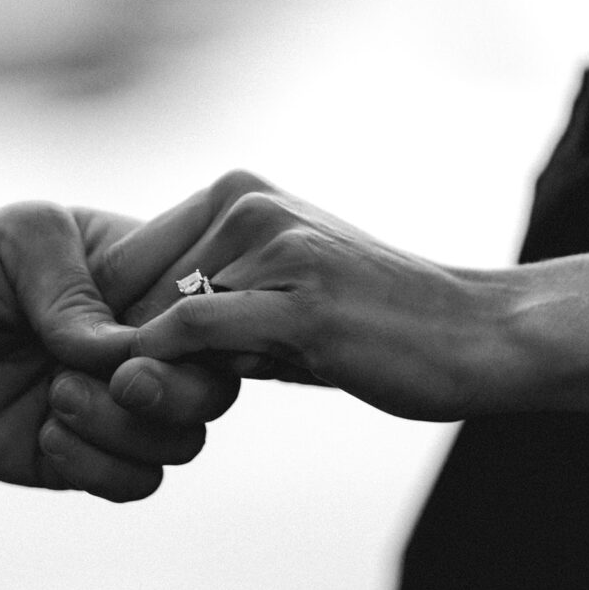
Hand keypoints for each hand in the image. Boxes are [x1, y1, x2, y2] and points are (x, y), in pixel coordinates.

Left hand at [0, 203, 236, 500]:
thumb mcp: (22, 238)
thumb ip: (74, 286)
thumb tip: (119, 351)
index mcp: (146, 284)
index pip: (214, 312)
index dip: (209, 329)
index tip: (166, 332)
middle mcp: (141, 348)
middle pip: (214, 388)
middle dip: (179, 391)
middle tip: (123, 378)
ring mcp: (114, 404)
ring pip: (180, 442)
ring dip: (127, 429)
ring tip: (58, 393)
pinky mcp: (80, 455)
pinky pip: (131, 483)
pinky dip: (97, 466)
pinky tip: (46, 431)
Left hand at [95, 171, 513, 421]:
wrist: (473, 332)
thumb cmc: (371, 325)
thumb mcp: (278, 300)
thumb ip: (209, 311)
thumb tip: (132, 353)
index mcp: (239, 194)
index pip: (129, 260)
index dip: (115, 323)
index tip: (121, 371)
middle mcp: (247, 204)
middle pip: (135, 287)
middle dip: (132, 348)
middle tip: (147, 393)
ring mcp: (275, 242)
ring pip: (160, 309)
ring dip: (161, 364)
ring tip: (197, 394)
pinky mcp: (300, 294)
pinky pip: (195, 326)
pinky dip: (170, 362)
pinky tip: (186, 391)